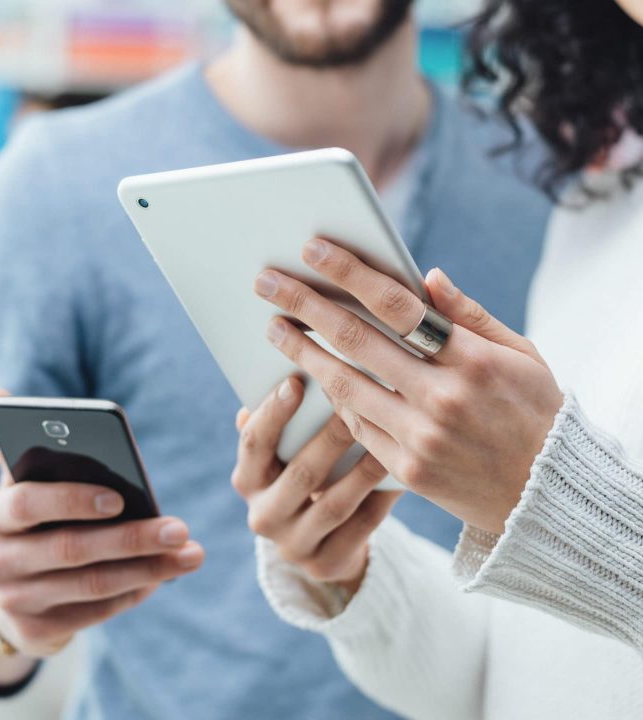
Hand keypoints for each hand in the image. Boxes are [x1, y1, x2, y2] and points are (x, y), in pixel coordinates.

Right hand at [0, 389, 204, 684]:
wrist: (10, 588)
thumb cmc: (34, 520)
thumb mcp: (24, 485)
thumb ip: (19, 446)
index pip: (25, 502)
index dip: (71, 500)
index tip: (120, 497)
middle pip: (70, 549)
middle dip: (132, 538)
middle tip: (180, 528)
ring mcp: (14, 601)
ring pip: (92, 584)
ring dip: (148, 569)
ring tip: (191, 554)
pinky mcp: (36, 632)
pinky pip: (96, 612)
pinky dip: (134, 593)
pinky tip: (164, 575)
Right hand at [231, 378, 400, 592]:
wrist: (318, 541)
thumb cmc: (302, 472)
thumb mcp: (283, 452)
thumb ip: (280, 421)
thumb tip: (287, 374)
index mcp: (247, 480)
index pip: (253, 443)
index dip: (273, 412)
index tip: (296, 380)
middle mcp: (263, 515)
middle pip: (301, 474)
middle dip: (331, 436)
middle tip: (360, 402)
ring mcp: (293, 546)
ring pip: (334, 504)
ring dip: (365, 469)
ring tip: (393, 436)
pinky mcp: (325, 565)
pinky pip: (362, 528)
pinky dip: (383, 498)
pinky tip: (404, 474)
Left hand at [254, 237, 563, 533]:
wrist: (547, 494)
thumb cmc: (534, 411)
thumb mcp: (520, 354)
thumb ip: (470, 315)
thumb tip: (425, 276)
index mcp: (472, 359)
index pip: (397, 305)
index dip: (350, 273)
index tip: (313, 249)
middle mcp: (441, 397)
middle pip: (356, 341)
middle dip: (305, 305)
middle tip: (267, 282)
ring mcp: (420, 437)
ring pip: (344, 385)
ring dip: (302, 352)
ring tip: (274, 328)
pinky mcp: (406, 469)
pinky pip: (356, 426)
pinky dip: (333, 397)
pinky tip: (311, 375)